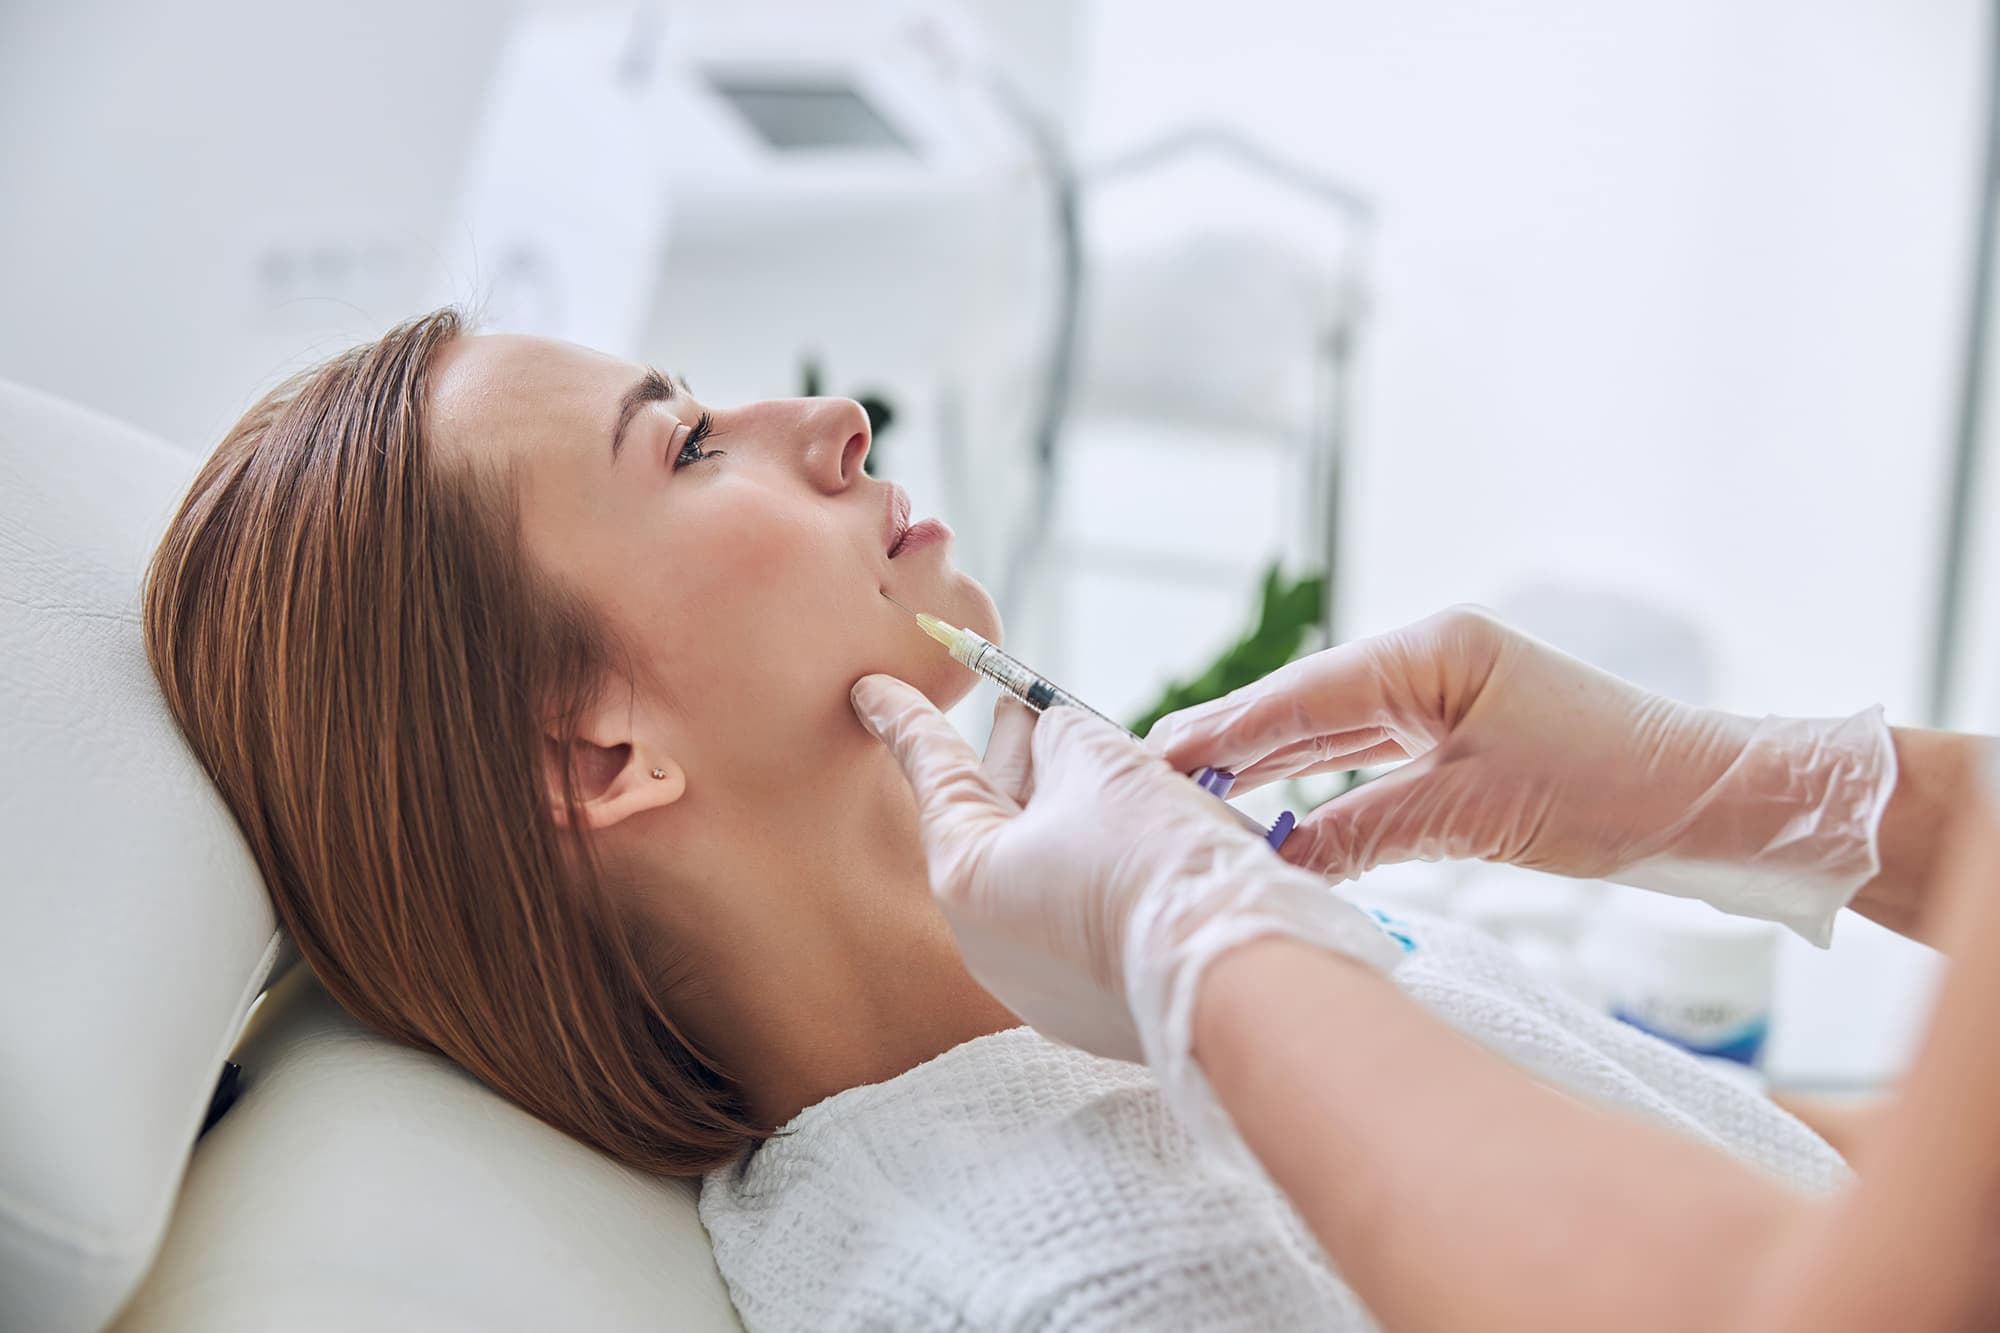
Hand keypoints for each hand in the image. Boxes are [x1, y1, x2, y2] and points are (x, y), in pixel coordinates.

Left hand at [850, 676, 1402, 1131]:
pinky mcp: (1095, 1007)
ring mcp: (1040, 983)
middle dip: (1015, 758)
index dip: (906, 718)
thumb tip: (1054, 733)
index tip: (867, 690)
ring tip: (1093, 758)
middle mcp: (988, 939)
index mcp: (966, 875)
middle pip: (995, 821)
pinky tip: (1138, 834)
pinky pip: (1083, 918)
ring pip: (1044, 869)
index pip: (932, 772)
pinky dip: (1101, 867)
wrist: (1232, 975)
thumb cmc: (1152, 861)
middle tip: (1022, 707)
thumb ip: (1062, 736)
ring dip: (1069, 809)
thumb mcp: (1101, 763)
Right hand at [1147, 606, 1895, 944]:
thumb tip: (1277, 860)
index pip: (1302, 695)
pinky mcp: (1461, 733)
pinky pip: (1367, 756)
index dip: (1224, 733)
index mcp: (1432, 654)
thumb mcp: (1476, 815)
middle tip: (1149, 777)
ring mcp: (1446, 695)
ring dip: (1265, 764)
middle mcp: (1431, 662)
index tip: (1158, 762)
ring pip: (1331, 730)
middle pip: (1305, 705)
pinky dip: (1318, 784)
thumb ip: (1365, 830)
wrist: (1717, 800)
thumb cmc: (1616, 790)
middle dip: (1228, 742)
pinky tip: (1273, 810)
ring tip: (1189, 793)